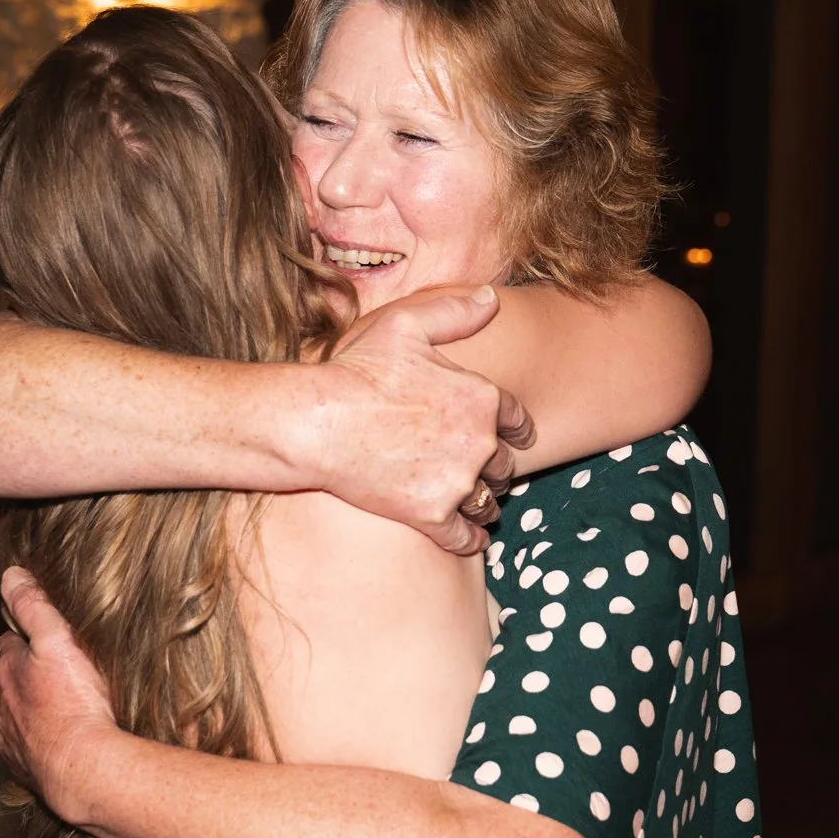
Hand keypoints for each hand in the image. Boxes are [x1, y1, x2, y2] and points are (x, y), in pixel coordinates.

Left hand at [0, 567, 120, 821]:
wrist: (84, 770)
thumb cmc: (76, 703)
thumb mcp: (58, 641)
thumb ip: (33, 606)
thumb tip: (11, 574)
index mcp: (7, 670)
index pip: (8, 644)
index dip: (25, 638)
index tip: (43, 637)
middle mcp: (1, 705)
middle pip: (10, 681)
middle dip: (27, 675)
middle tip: (59, 672)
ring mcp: (10, 739)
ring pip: (16, 715)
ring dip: (33, 709)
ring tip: (63, 708)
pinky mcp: (24, 769)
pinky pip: (28, 748)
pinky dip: (40, 741)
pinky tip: (63, 742)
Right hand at [311, 284, 535, 555]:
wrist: (317, 422)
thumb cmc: (358, 370)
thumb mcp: (406, 324)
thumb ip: (454, 312)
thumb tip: (492, 299)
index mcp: (482, 398)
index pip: (520, 422)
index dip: (516, 431)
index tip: (511, 439)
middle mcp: (480, 442)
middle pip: (505, 465)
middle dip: (494, 467)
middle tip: (475, 467)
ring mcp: (458, 482)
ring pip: (489, 502)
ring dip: (482, 502)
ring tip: (468, 500)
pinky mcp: (433, 515)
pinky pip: (467, 538)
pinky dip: (470, 538)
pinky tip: (465, 535)